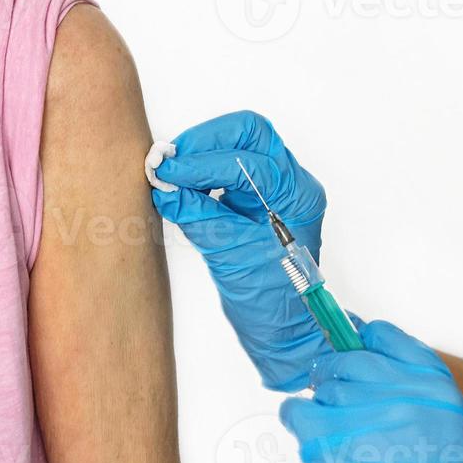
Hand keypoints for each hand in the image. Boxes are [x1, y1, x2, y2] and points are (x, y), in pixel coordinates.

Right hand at [149, 110, 328, 390]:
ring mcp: (279, 187)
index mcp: (297, 198)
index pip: (247, 162)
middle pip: (250, 132)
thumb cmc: (272, 304)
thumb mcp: (230, 258)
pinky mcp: (260, 195)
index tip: (168, 171)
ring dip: (203, 150)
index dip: (202, 164)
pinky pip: (232, 162)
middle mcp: (293, 184)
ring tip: (174, 173)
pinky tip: (186, 184)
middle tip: (172, 160)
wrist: (286, 330)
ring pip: (242, 141)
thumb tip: (165, 187)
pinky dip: (205, 166)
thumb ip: (199, 216)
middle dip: (206, 139)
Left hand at [280, 321, 462, 462]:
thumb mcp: (444, 427)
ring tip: (345, 440)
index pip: (384, 337)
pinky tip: (319, 441)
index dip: (364, 345)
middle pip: (348, 361)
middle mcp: (398, 393)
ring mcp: (360, 412)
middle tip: (343, 405)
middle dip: (339, 378)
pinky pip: (297, 410)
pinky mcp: (325, 436)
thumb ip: (410, 388)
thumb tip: (367, 361)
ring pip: (324, 388)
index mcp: (433, 387)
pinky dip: (300, 422)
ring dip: (326, 411)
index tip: (354, 352)